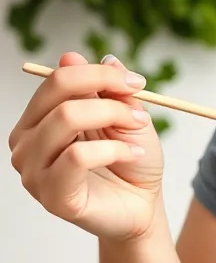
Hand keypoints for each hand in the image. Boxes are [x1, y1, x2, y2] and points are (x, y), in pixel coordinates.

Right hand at [8, 51, 164, 241]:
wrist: (143, 206)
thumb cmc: (129, 161)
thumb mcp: (124, 115)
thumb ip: (103, 87)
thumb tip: (74, 56)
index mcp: (37, 119)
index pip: (57, 79)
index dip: (99, 73)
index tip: (137, 82)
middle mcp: (26, 143)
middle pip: (59, 95)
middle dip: (110, 95)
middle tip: (141, 111)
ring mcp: (33, 171)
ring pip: (67, 119)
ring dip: (114, 120)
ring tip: (137, 136)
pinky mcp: (51, 196)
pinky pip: (77, 156)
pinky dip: (113, 149)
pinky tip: (130, 155)